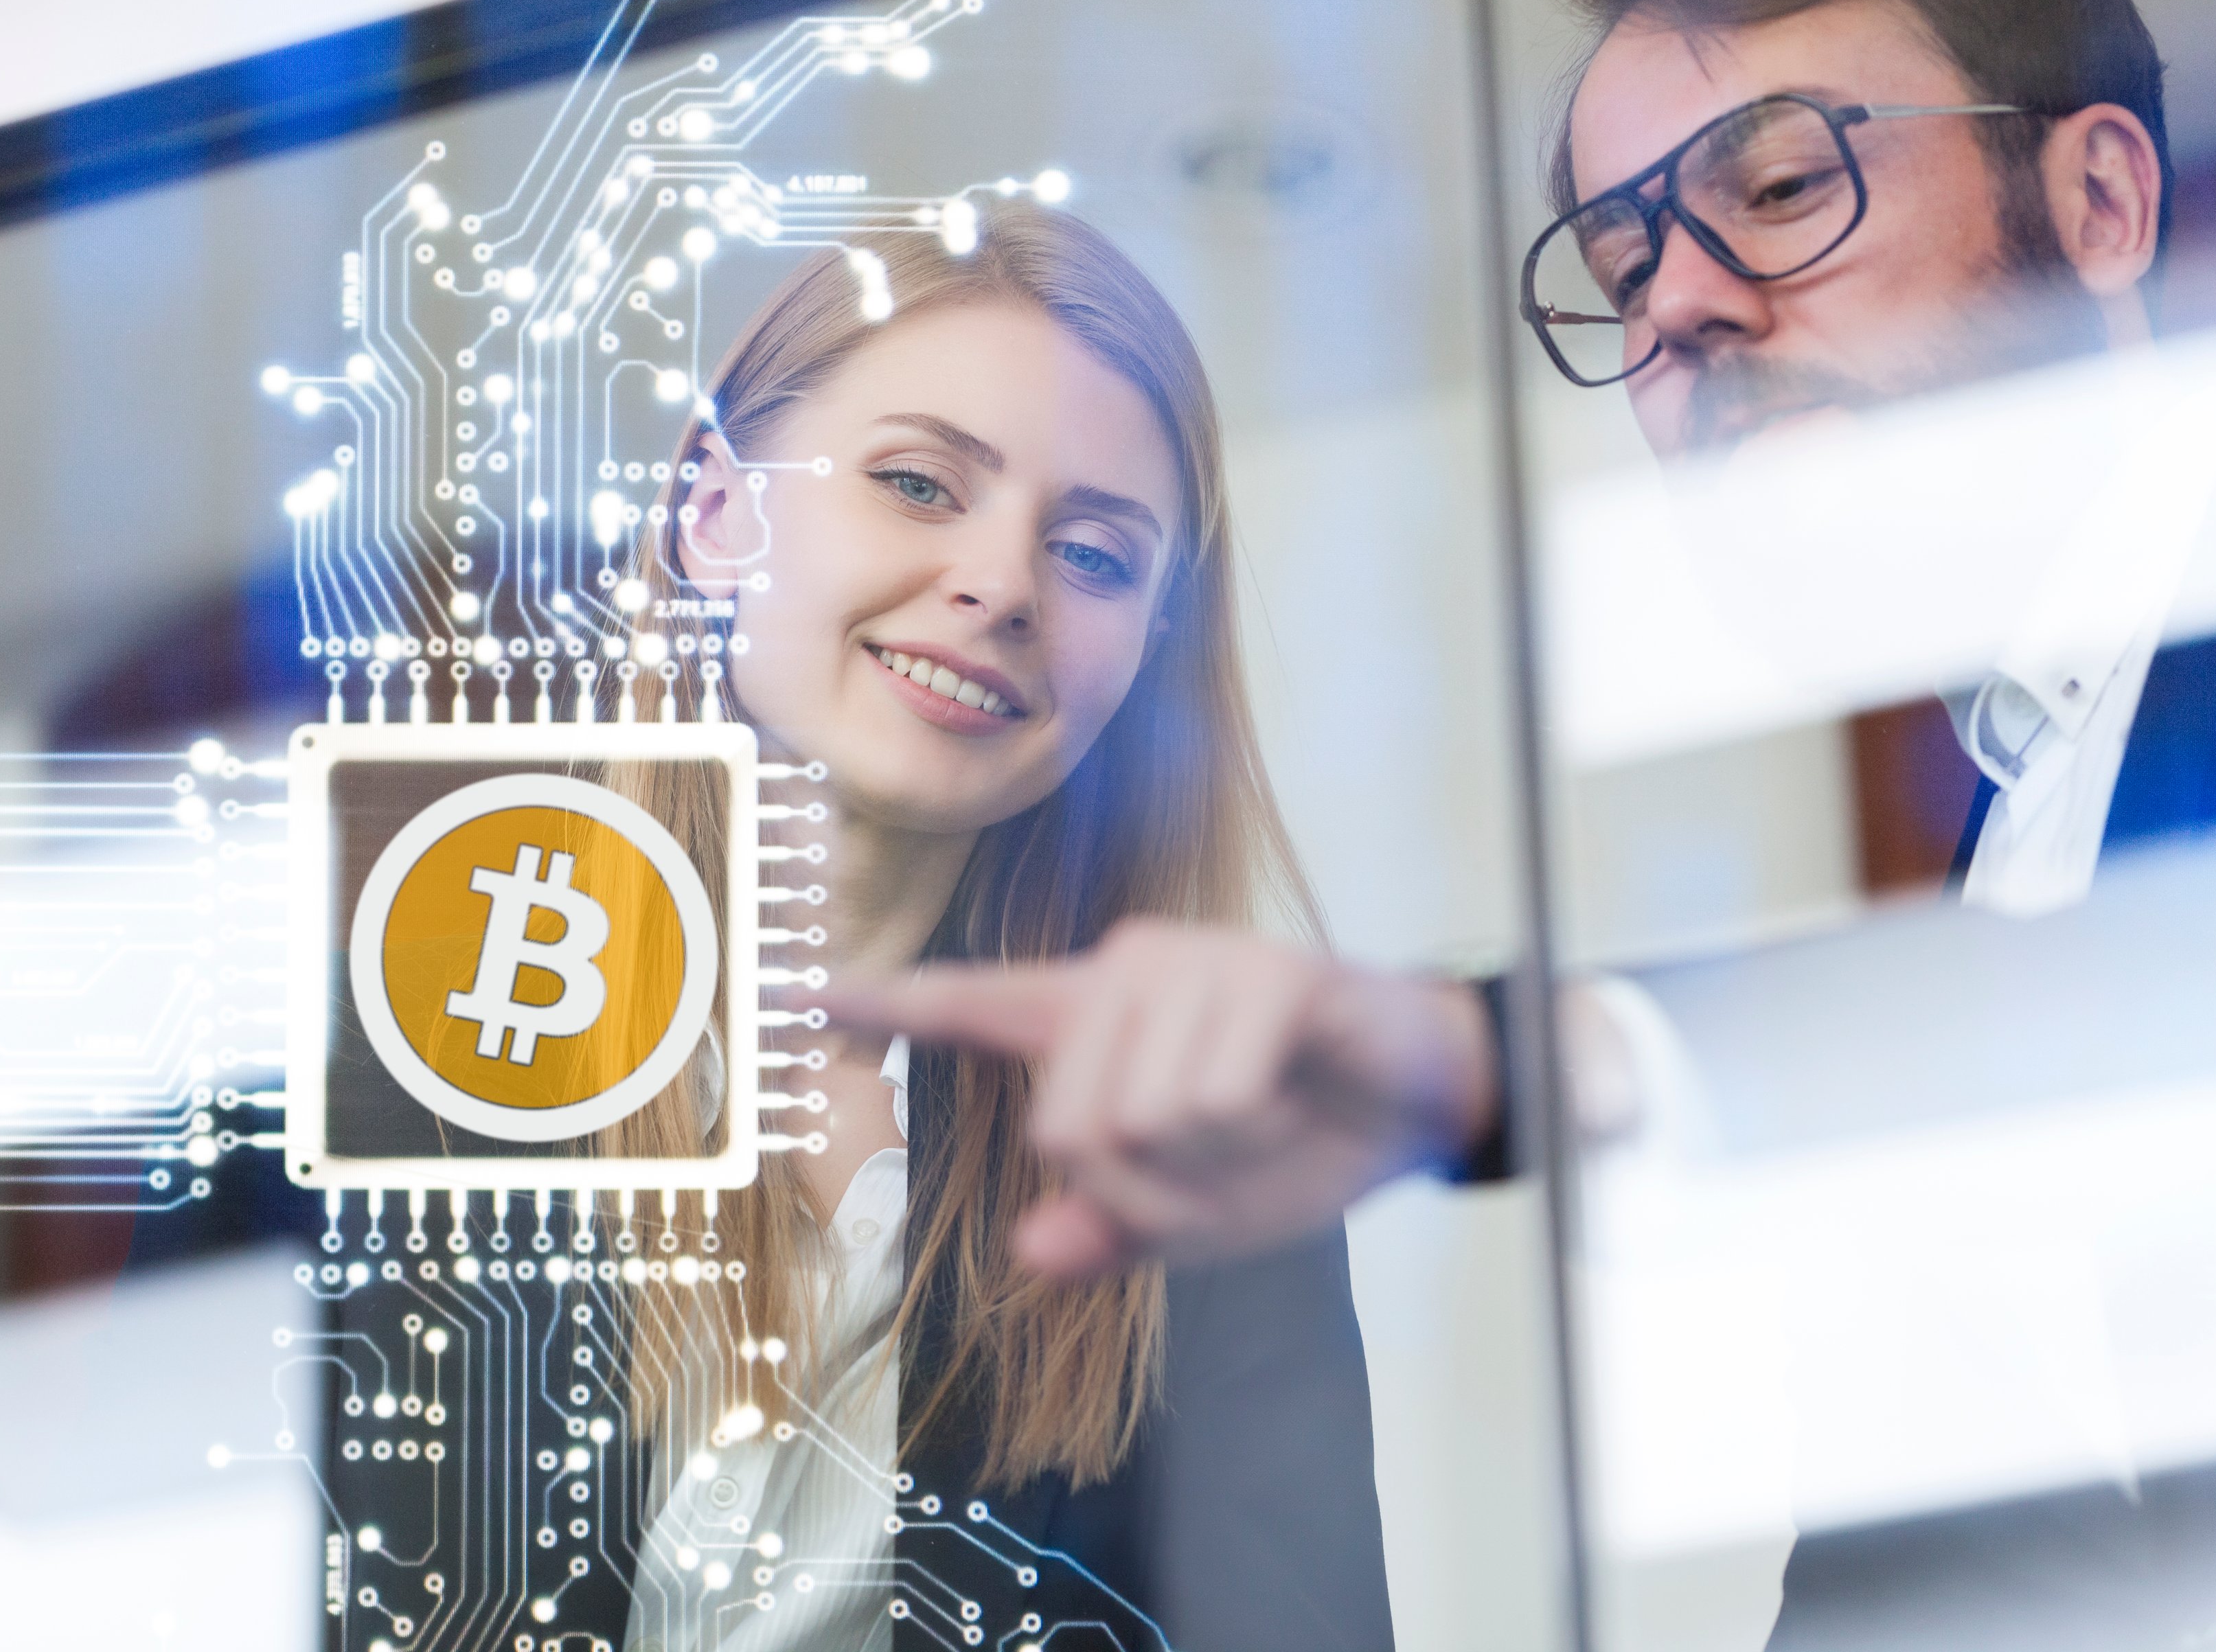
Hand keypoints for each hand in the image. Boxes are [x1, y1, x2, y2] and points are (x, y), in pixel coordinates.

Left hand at [817, 920, 1498, 1279]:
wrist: (1417, 1100)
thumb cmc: (1294, 1138)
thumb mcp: (1195, 1210)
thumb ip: (1110, 1230)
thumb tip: (1034, 1254)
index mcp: (1092, 1019)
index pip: (967, 1003)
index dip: (881, 1006)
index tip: (798, 993)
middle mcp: (1123, 970)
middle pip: (1068, 1128)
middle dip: (1148, 1189)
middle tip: (1215, 1166)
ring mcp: (1187, 960)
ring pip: (1140, 1119)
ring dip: (1210, 1164)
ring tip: (1259, 1125)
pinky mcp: (1257, 968)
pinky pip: (1213, 1099)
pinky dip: (1255, 1136)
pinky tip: (1288, 1101)